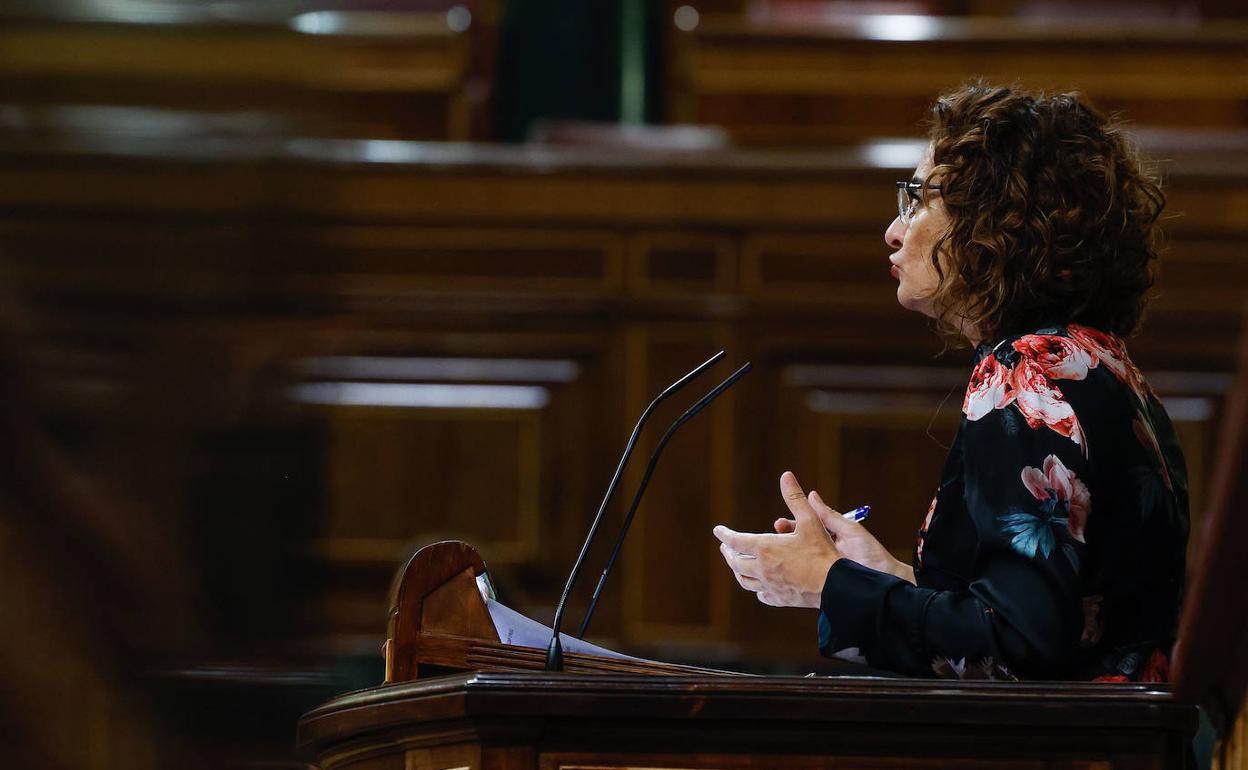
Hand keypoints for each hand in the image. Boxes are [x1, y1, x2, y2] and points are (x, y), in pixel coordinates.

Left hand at [712, 471, 841, 607]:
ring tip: (737, 565)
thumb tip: (786, 476)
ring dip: (738, 571)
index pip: (735, 541)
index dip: (725, 534)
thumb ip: (795, 498)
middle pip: (736, 562)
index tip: (717, 531)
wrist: (834, 586)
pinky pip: (761, 595)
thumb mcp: (810, 520)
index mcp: (765, 548)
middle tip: (725, 548)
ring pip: (744, 580)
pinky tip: (759, 587)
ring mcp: (769, 586)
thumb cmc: (822, 552)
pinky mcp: (779, 599)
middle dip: (728, 553)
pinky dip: (756, 588)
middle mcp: (762, 568)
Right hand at [774, 491, 914, 584]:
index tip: (778, 524)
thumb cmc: (873, 555)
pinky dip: (790, 576)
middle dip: (784, 540)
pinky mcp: (822, 586)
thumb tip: (811, 495)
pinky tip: (779, 576)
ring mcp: (822, 570)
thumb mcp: (851, 531)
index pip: (806, 529)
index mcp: (830, 539)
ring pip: (797, 562)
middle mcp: (824, 553)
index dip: (791, 527)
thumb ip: (830, 515)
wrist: (886, 582)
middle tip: (772, 537)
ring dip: (784, 558)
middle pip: (798, 545)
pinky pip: (803, 579)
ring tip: (771, 556)